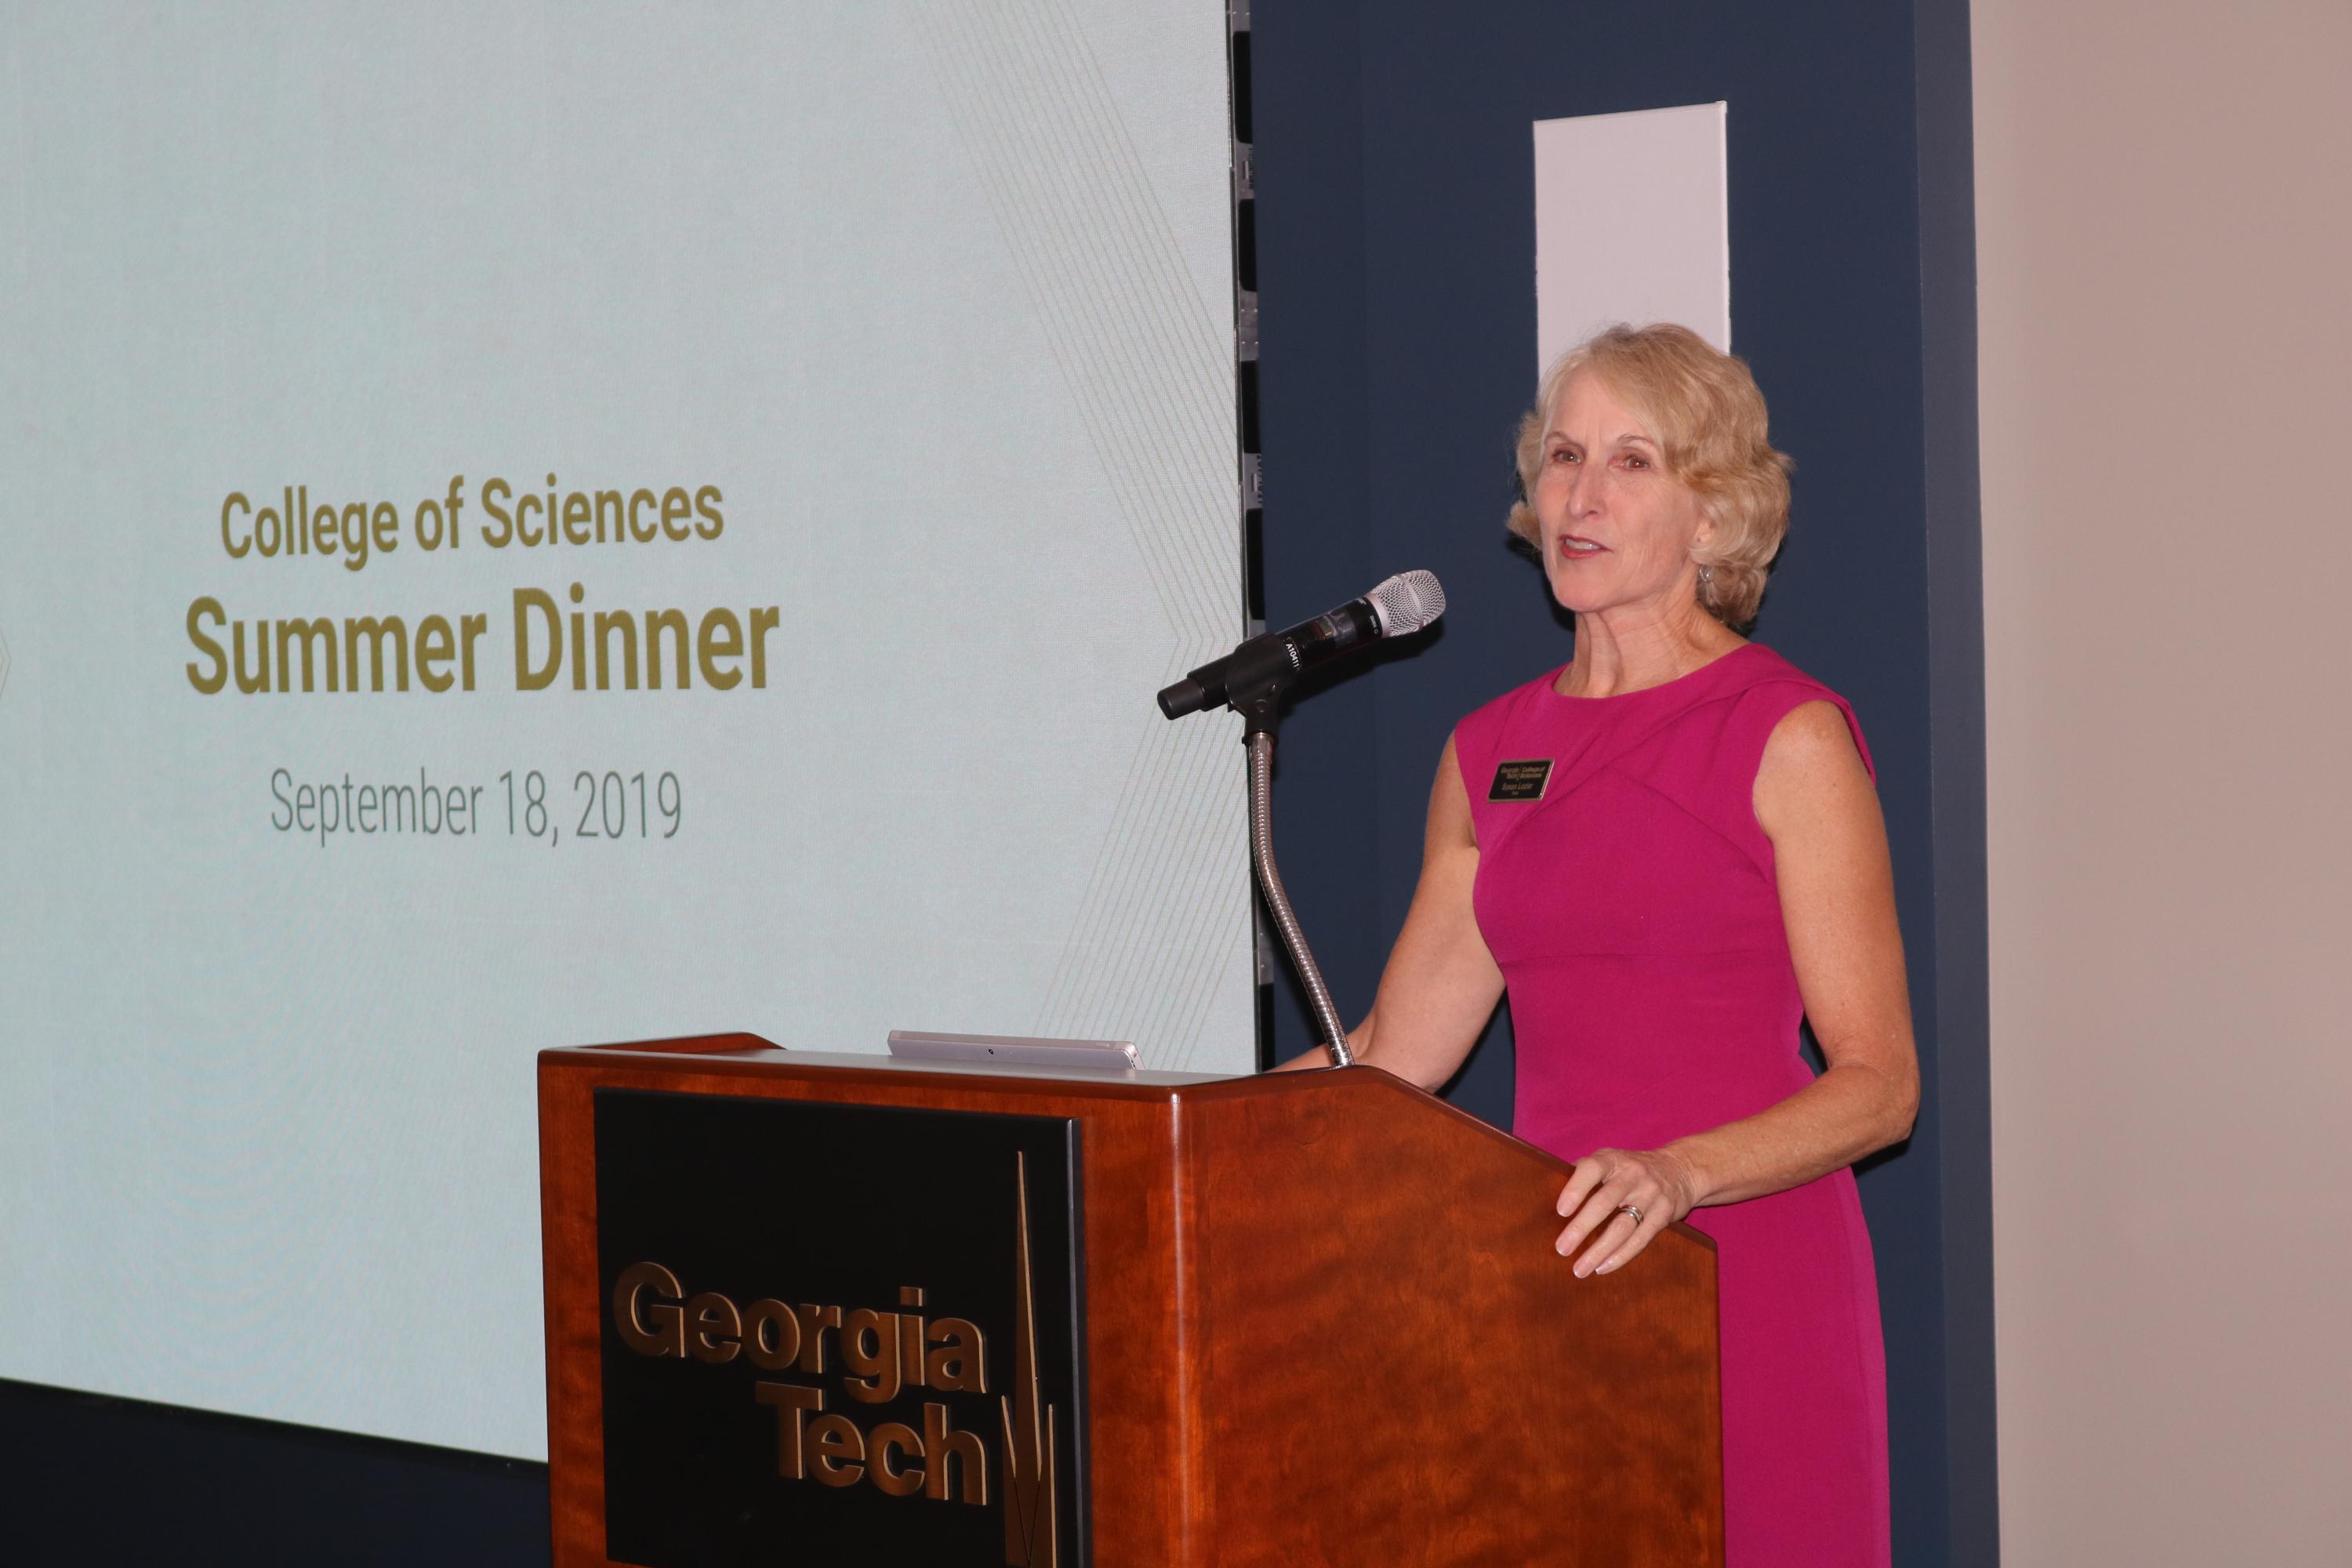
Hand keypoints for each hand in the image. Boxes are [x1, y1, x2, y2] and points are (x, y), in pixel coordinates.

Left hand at [1553, 1146, 1699, 1277]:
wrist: (1680, 1169)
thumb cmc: (1630, 1168)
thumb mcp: (1610, 1160)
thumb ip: (1584, 1173)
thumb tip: (1546, 1194)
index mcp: (1612, 1159)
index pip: (1591, 1169)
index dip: (1575, 1188)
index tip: (1560, 1211)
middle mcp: (1632, 1175)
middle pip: (1605, 1203)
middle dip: (1582, 1228)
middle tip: (1562, 1249)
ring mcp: (1650, 1195)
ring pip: (1622, 1227)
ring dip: (1599, 1250)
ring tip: (1579, 1269)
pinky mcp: (1663, 1215)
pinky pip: (1640, 1239)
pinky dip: (1620, 1256)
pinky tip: (1602, 1267)